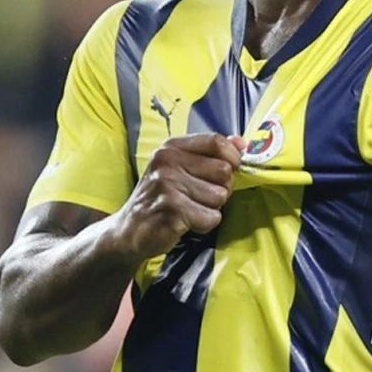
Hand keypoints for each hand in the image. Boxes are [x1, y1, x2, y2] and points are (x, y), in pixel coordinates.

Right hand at [113, 133, 246, 259]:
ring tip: (190, 209)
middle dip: (221, 188)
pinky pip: (211, 217)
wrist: (130, 229)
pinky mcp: (172, 210)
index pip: (216, 142)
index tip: (231, 168)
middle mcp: (167, 162)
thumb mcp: (179, 168)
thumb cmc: (159, 197)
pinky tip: (187, 222)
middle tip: (201, 196)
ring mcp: (168, 185)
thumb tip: (241, 142)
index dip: (232, 157)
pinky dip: (204, 224)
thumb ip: (210, 153)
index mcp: (171, 147)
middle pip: (223, 171)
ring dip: (211, 208)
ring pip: (220, 196)